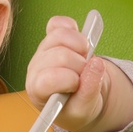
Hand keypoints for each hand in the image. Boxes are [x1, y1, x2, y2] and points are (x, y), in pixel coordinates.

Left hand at [25, 15, 132, 131]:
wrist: (79, 97)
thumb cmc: (76, 106)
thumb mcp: (85, 109)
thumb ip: (90, 91)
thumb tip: (96, 64)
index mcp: (37, 90)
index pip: (48, 79)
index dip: (69, 79)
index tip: (78, 85)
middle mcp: (36, 68)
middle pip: (59, 55)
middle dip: (80, 65)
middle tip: (85, 74)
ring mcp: (42, 50)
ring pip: (59, 35)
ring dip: (80, 46)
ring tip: (86, 58)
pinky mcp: (51, 37)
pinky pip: (58, 23)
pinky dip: (73, 28)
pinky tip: (81, 43)